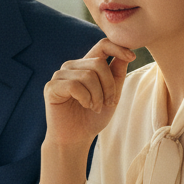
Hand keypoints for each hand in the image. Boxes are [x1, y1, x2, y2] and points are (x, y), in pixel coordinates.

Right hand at [37, 37, 133, 183]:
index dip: (117, 47)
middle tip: (108, 103)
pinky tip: (85, 106)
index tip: (131, 57)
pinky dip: (85, 98)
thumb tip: (127, 53)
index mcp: (87, 65)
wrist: (76, 138)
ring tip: (95, 107)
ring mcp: (60, 75)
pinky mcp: (52, 87)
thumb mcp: (112, 94)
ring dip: (98, 95)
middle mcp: (72, 66)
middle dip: (109, 85)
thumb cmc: (93, 117)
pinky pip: (74, 86)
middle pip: (98, 63)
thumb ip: (117, 73)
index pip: (102, 45)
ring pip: (88, 75)